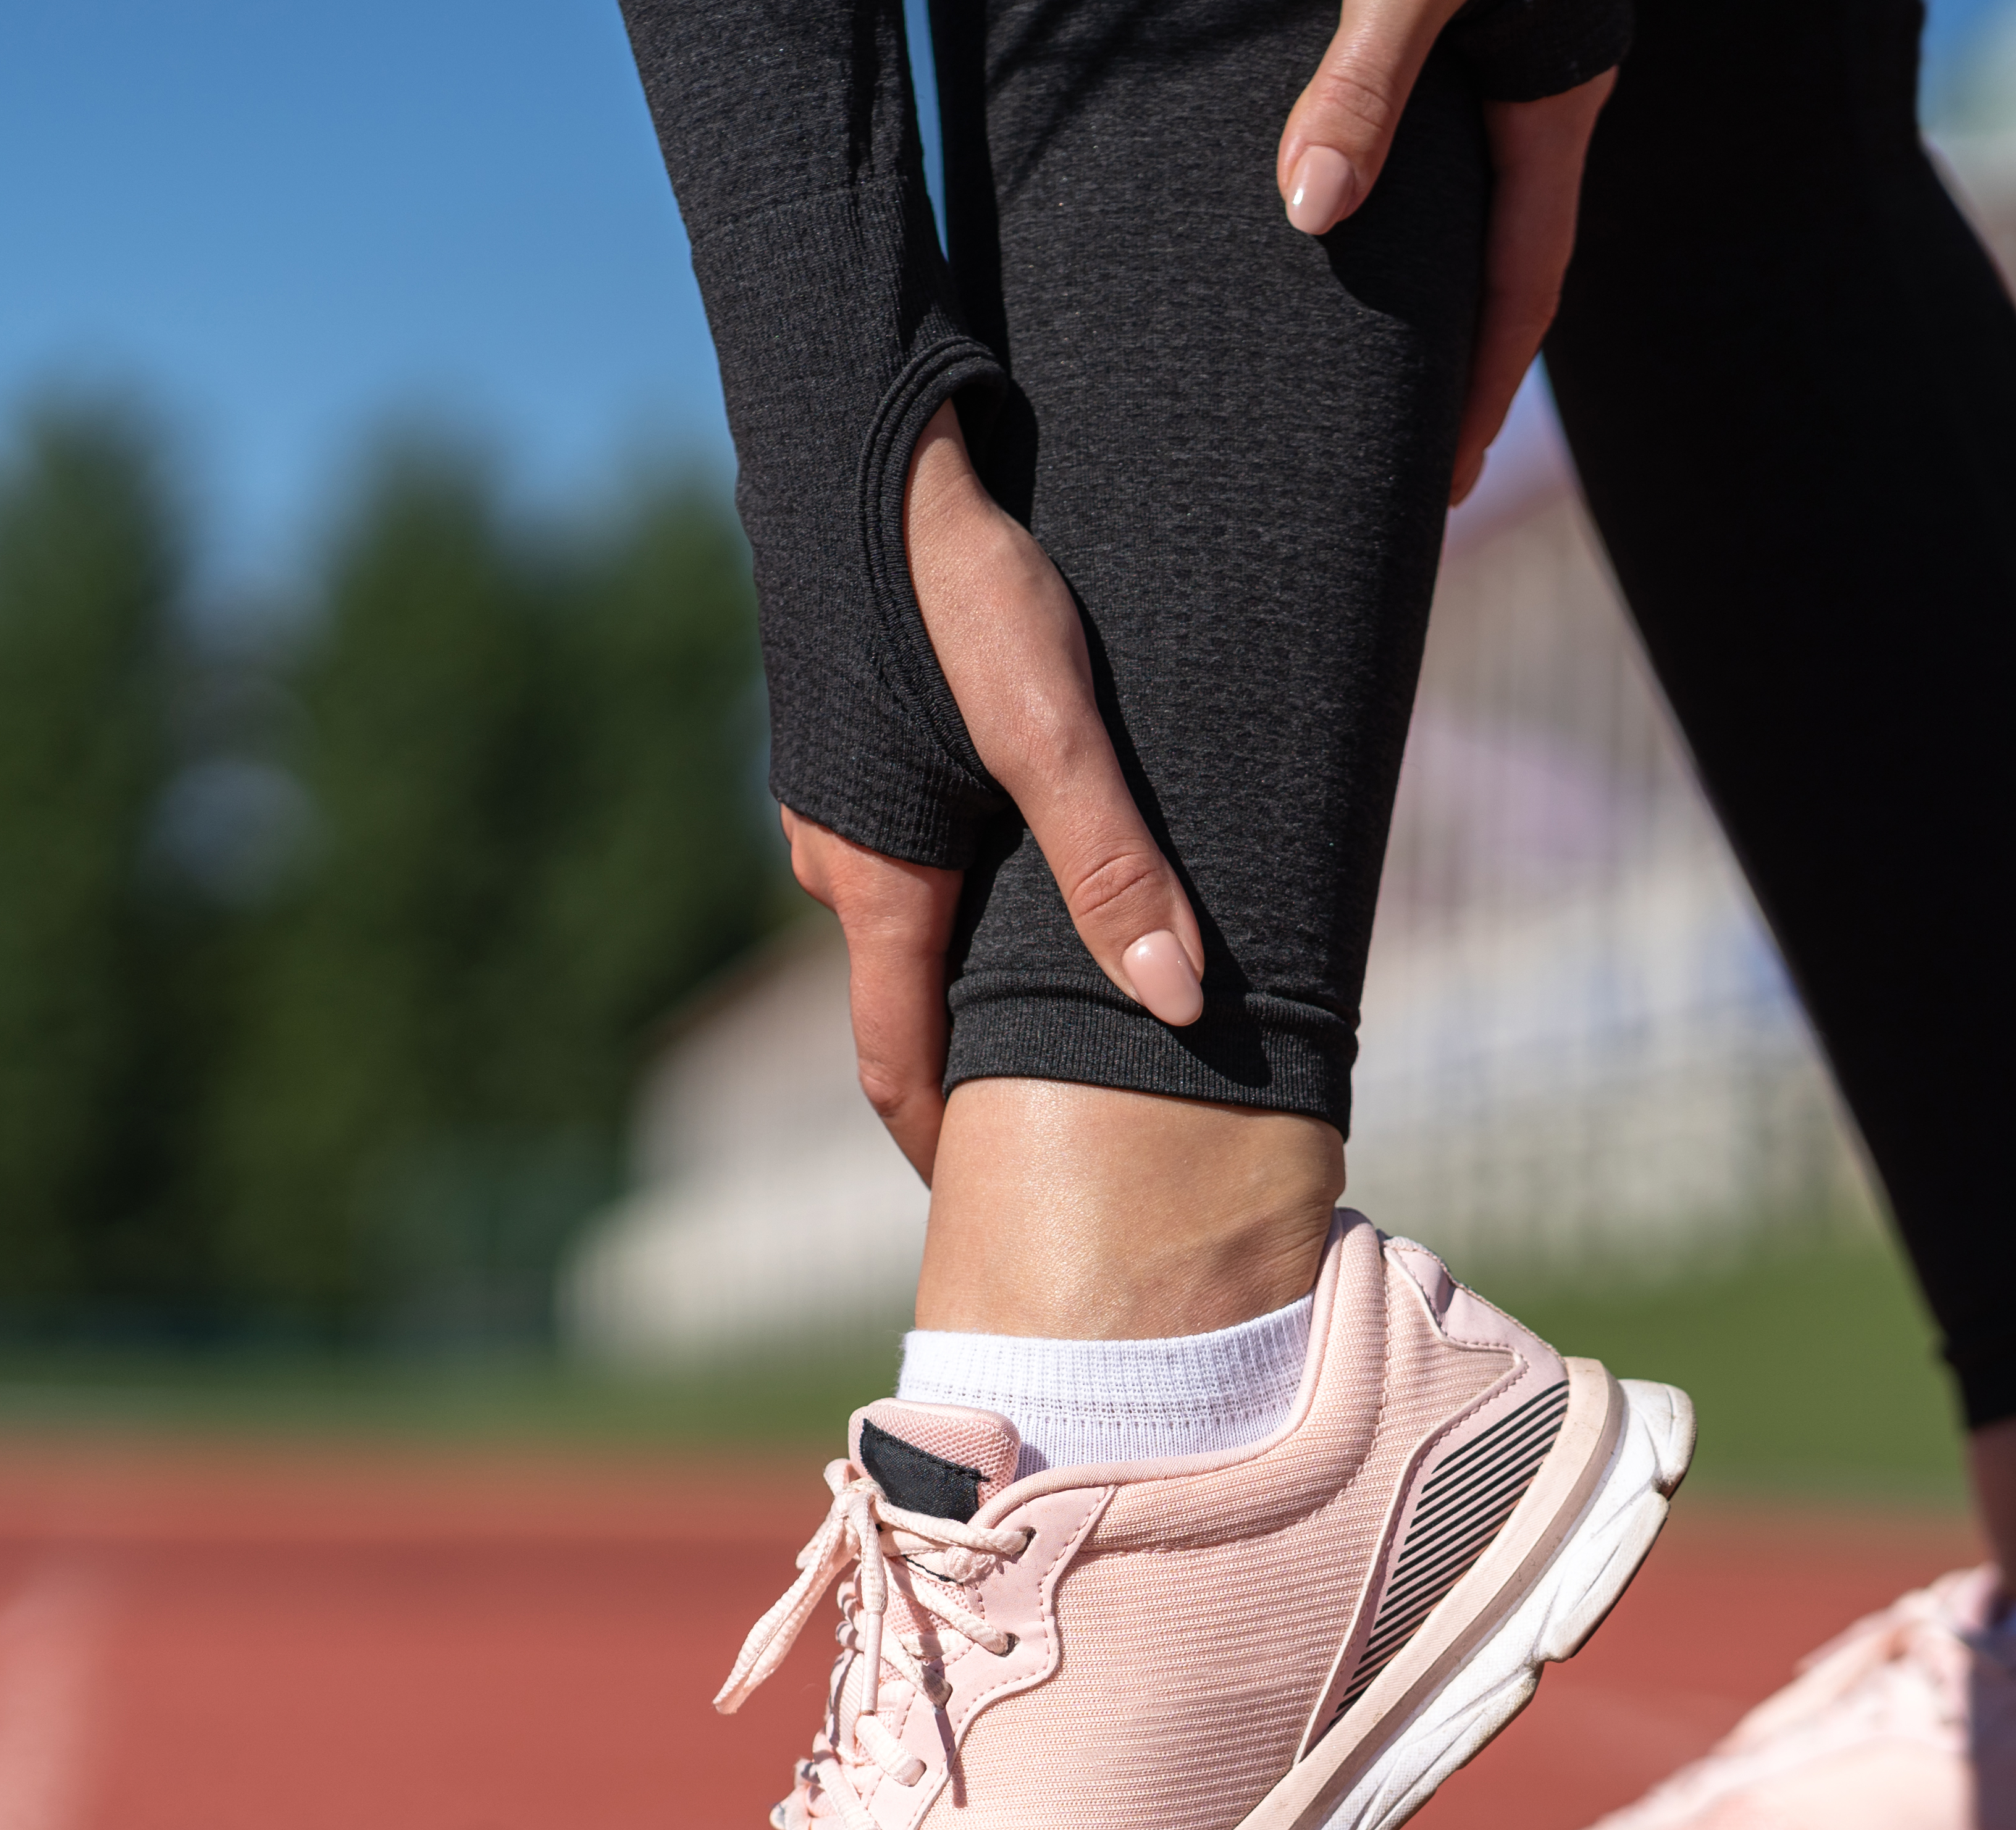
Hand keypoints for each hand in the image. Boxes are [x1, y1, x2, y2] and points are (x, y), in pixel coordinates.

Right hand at [787, 405, 1206, 1183]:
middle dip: (963, 1060)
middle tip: (1037, 1107)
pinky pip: (904, 832)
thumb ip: (1114, 867)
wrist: (873, 445)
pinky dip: (956, 876)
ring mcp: (834, 788)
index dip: (937, 1141)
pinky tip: (1019, 846)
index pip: (894, 1061)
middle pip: (901, 992)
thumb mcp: (1055, 729)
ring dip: (965, 957)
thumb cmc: (962, 581)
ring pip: (903, 906)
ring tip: (1050, 986)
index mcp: (876, 877)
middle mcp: (836, 848)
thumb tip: (1181, 1003)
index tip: (977, 1199)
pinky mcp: (852, 729)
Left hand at [1276, 0, 1616, 503]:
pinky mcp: (1463, 39)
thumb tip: (1310, 208)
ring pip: (1471, 218)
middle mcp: (1536, 97)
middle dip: (1464, 371)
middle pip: (1503, 271)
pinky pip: (1435, 162)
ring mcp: (1506, 71)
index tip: (1448, 481)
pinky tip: (1358, 243)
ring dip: (1435, 301)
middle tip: (1420, 471)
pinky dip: (1405, 223)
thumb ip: (1363, 84)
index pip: (1523, 283)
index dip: (1487, 387)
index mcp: (1547, 104)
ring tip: (1388, 384)